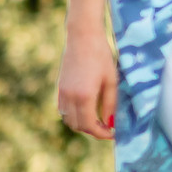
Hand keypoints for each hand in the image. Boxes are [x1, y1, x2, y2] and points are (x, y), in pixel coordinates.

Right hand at [57, 22, 119, 138]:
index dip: (101, 133)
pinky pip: (63, 109)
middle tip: (107, 127)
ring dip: (82, 124)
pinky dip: (73, 115)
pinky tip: (86, 110)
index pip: (89, 126)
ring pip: (68, 119)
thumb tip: (111, 123)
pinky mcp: (59, 87)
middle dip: (92, 130)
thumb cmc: (101, 56)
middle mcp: (70, 97)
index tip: (112, 133)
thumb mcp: (111, 81)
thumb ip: (110, 104)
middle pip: (78, 126)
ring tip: (98, 120)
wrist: (82, 37)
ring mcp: (62, 92)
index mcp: (84, 96)